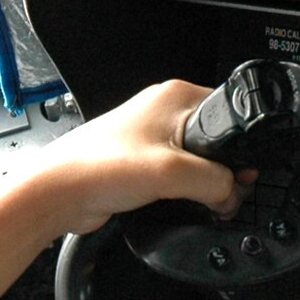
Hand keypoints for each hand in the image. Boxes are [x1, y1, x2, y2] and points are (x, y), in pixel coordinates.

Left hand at [27, 79, 251, 238]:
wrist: (58, 194)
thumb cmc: (95, 168)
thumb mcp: (171, 173)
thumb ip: (214, 181)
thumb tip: (231, 194)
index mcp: (176, 96)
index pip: (230, 115)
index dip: (240, 149)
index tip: (241, 175)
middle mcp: (164, 112)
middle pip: (216, 142)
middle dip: (221, 172)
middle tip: (218, 194)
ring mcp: (152, 138)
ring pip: (197, 162)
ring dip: (200, 185)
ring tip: (192, 199)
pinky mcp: (142, 163)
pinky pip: (178, 176)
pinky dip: (183, 192)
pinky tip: (175, 203)